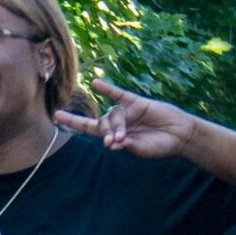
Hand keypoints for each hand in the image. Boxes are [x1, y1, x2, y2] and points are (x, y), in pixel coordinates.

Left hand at [57, 76, 196, 158]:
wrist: (179, 135)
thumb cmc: (159, 146)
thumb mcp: (140, 150)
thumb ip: (126, 146)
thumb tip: (110, 143)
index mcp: (114, 136)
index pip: (88, 129)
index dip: (73, 123)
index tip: (56, 116)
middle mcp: (118, 123)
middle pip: (103, 124)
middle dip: (108, 133)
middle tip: (116, 141)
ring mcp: (127, 111)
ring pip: (113, 115)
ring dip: (117, 126)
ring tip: (124, 136)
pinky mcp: (136, 102)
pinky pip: (119, 94)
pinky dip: (108, 89)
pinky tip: (96, 84)